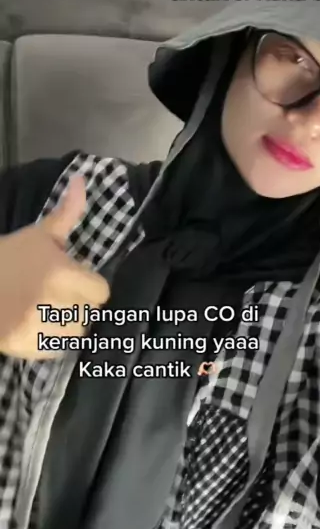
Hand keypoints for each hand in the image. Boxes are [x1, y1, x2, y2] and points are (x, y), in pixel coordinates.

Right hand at [0, 175, 109, 359]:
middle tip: (56, 293)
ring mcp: (41, 329)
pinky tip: (35, 324)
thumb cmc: (7, 257)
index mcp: (62, 274)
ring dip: (66, 323)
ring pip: (75, 333)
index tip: (74, 278)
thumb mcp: (39, 234)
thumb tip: (81, 179)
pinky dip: (49, 340)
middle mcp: (56, 303)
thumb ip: (67, 213)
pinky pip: (56, 349)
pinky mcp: (28, 349)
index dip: (89, 284)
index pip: (101, 291)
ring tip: (47, 310)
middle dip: (77, 302)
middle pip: (89, 312)